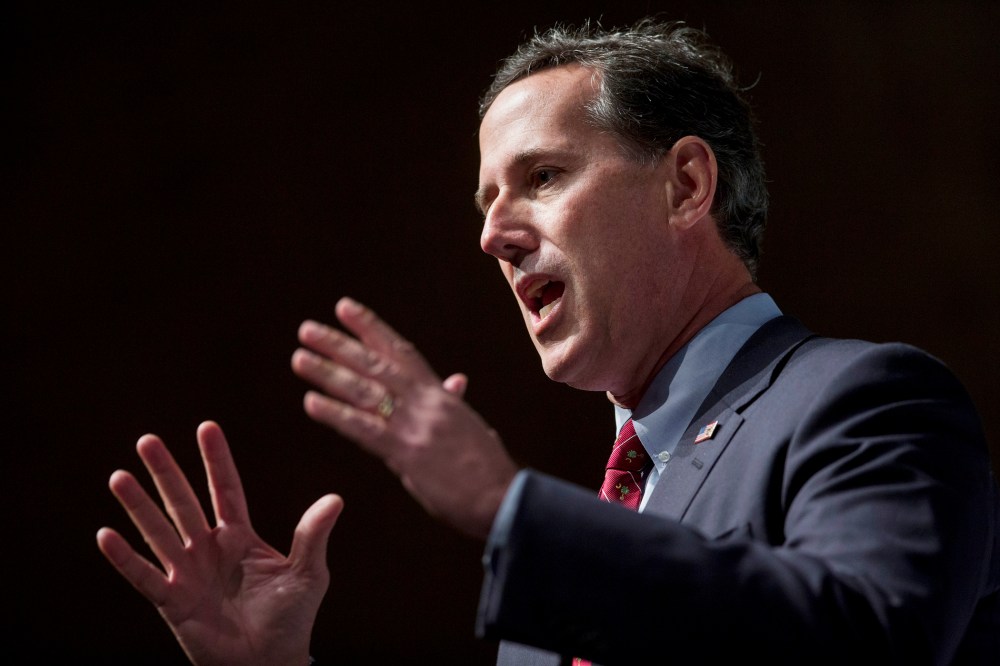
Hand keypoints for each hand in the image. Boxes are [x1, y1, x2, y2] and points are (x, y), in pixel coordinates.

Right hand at [96, 421, 342, 665]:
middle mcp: (209, 549)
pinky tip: (106, 534)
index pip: (226, 489)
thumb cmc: (291, 620)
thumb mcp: (307, 574)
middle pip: (184, 502)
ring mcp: (188, 573)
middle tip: (147, 440)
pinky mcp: (172, 603)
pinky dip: (125, 558)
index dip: (216, 460)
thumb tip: (336, 498)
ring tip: (119, 476)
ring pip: (159, 531)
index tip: (206, 427)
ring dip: (139, 505)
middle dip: (167, 472)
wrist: (269, 665)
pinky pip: (144, 576)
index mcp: (241, 537)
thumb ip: (313, 535)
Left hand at [291, 297, 518, 538]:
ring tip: (300, 358)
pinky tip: (311, 402)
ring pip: (366, 390)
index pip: (402, 352)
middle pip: (377, 365)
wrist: (505, 499)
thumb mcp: (470, 428)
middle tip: (307, 329)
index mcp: (442, 396)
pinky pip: (366, 429)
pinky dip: (336, 414)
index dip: (372, 328)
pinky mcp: (408, 454)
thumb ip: (453, 404)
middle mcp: (428, 402)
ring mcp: (417, 426)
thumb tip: (455, 382)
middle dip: (340, 344)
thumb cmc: (489, 471)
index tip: (345, 309)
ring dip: (329, 373)